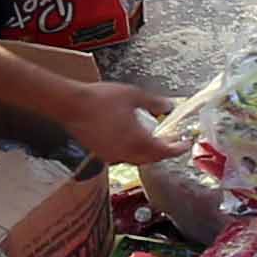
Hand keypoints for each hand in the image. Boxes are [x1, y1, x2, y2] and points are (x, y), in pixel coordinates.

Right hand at [54, 75, 181, 167]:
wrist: (71, 105)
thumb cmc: (100, 99)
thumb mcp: (133, 95)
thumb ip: (154, 102)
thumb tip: (169, 105)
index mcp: (137, 140)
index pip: (164, 151)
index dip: (177, 149)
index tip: (185, 145)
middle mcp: (126, 152)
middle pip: (151, 159)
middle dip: (163, 153)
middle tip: (171, 144)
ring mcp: (112, 155)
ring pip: (137, 161)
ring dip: (148, 154)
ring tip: (152, 142)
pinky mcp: (101, 154)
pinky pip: (122, 158)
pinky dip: (132, 153)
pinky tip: (130, 142)